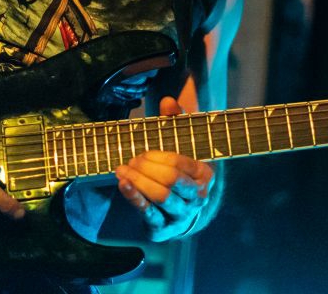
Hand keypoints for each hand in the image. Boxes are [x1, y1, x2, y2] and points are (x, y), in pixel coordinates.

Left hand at [115, 97, 213, 240]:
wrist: (182, 211)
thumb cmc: (181, 170)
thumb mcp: (182, 143)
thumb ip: (176, 120)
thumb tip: (167, 101)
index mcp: (205, 175)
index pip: (181, 163)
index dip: (158, 156)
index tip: (143, 152)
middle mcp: (197, 197)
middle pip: (170, 180)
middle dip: (147, 168)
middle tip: (132, 159)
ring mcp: (182, 214)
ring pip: (160, 197)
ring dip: (138, 181)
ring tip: (122, 168)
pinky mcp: (164, 228)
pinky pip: (149, 213)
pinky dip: (134, 197)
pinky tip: (122, 184)